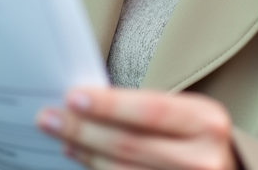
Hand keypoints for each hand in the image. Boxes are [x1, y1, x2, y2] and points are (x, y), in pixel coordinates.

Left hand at [37, 87, 237, 169]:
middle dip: (83, 130)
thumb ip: (146, 110)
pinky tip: (81, 157)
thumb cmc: (201, 138)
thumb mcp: (188, 115)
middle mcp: (203, 160)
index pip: (150, 110)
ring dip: (85, 154)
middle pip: (129, 145)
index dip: (109, 105)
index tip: (72, 97)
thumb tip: (87, 101)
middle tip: (49, 118)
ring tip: (62, 137)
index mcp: (208, 122)